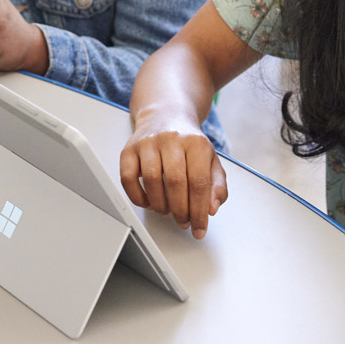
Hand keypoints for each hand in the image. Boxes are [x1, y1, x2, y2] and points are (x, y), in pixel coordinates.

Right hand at [118, 112, 225, 239]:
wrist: (166, 114)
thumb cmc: (189, 142)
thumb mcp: (211, 160)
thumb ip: (217, 185)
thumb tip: (211, 208)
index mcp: (196, 143)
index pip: (199, 183)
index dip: (199, 211)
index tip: (199, 229)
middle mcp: (171, 139)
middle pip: (176, 183)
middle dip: (181, 211)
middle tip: (183, 222)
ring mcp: (148, 142)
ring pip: (152, 181)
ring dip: (160, 205)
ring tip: (167, 211)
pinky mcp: (129, 149)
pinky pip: (128, 178)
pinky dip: (137, 197)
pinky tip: (148, 202)